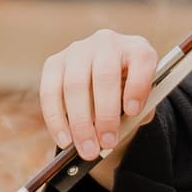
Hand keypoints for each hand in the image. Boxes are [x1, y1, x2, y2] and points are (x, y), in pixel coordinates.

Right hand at [37, 28, 160, 179]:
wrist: (106, 82)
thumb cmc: (127, 95)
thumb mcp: (142, 102)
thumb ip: (137, 114)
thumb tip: (115, 134)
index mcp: (136, 49)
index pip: (141, 60)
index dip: (138, 86)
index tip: (132, 112)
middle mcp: (107, 42)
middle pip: (104, 76)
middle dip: (105, 115)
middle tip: (106, 144)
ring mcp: (78, 50)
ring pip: (74, 85)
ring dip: (79, 122)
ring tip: (86, 149)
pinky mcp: (54, 63)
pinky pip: (50, 91)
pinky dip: (56, 119)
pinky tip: (65, 140)